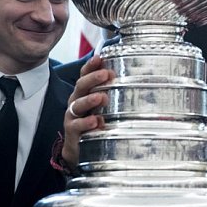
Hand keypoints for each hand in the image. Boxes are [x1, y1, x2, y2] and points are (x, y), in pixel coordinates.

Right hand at [61, 55, 113, 169]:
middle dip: (93, 79)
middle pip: (81, 86)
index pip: (85, 75)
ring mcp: (72, 116)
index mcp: (84, 93)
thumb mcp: (104, 107)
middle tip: (106, 74)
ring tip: (102, 97)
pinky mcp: (72, 131)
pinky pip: (77, 125)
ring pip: (78, 105)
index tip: (99, 58)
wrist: (79, 148)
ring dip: (90, 100)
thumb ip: (113, 94)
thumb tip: (134, 78)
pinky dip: (86, 123)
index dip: (91, 66)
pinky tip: (96, 121)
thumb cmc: (94, 122)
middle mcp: (76, 101)